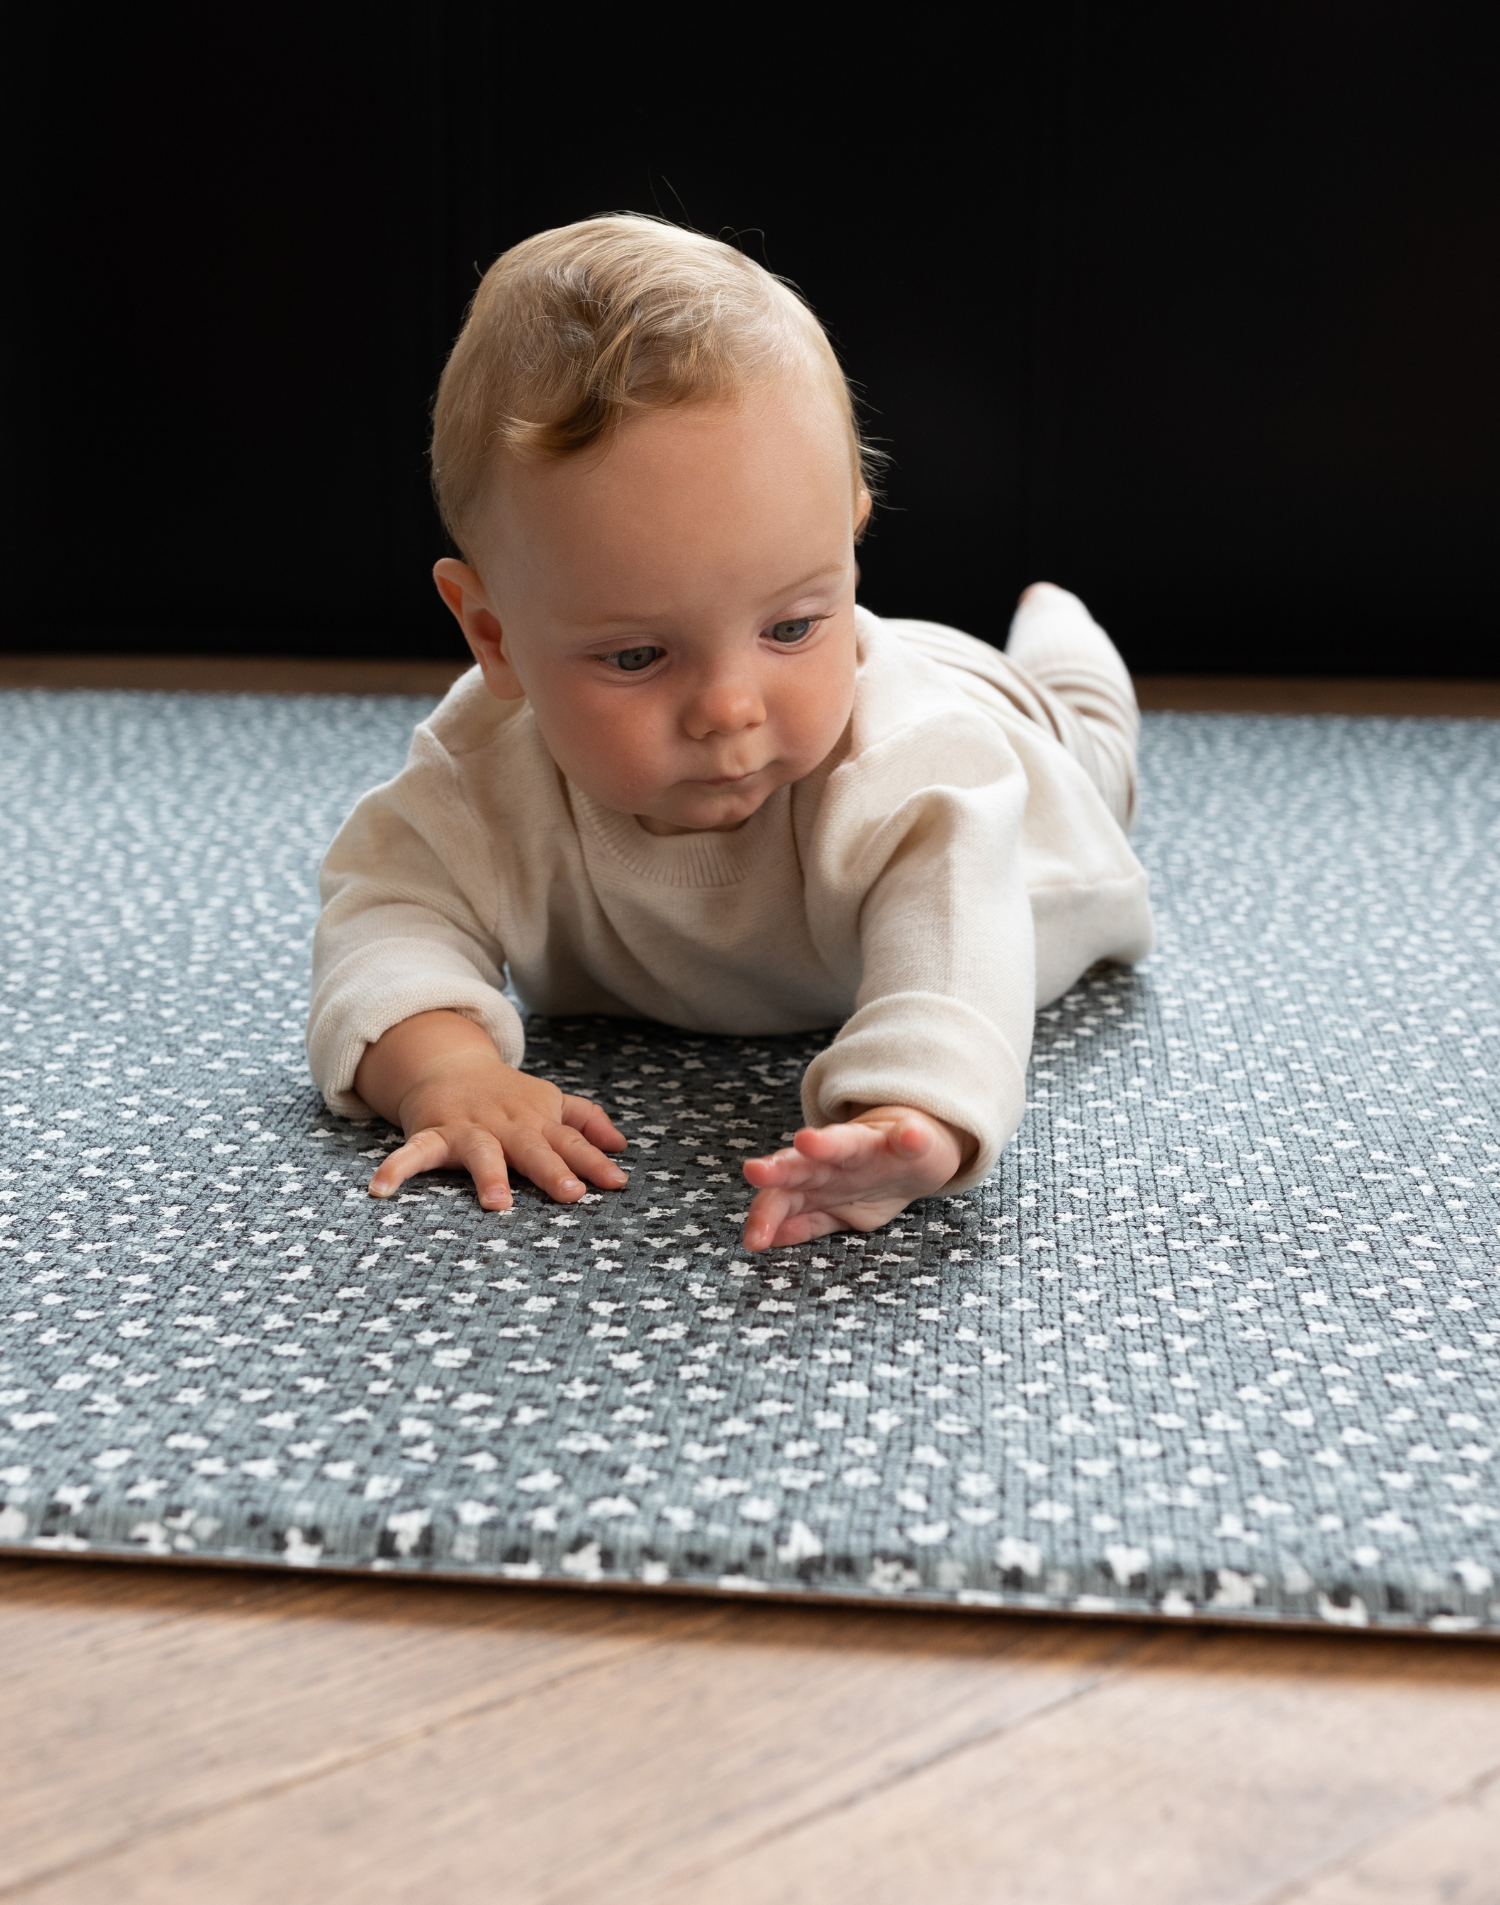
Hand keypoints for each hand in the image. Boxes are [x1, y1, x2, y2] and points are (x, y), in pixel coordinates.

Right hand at [353, 1010, 626, 1209]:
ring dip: (489, 1175)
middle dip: (551, 1170)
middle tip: (571, 1194)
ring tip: (497, 1203)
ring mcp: (469, 1128)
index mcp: (538, 1120)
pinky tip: (381, 1189)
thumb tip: (622, 1146)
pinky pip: (414, 1152)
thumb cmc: (507, 1096)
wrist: (449, 1066)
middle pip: (533, 1148)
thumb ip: (586, 1121)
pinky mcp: (432, 1132)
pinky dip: (397, 1169)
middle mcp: (507, 1125)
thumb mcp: (550, 1101)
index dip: (594, 1162)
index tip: (616, 1182)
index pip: (572, 1142)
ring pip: (481, 1153)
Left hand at [740, 1106, 972, 1251]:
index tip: (753, 1241)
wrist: (915, 1147)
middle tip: (754, 1171)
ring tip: (807, 1140)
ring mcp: (872, 1146)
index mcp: (815, 1180)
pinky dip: (909, 1136)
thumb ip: (804, 1222)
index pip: (783, 1196)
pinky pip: (909, 1138)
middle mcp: (835, 1159)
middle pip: (803, 1165)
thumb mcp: (834, 1208)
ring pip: (846, 1142)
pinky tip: (909, 1136)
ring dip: (827, 1143)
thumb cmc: (867, 1181)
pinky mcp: (909, 1137)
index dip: (765, 1215)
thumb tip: (765, 1240)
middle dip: (779, 1170)